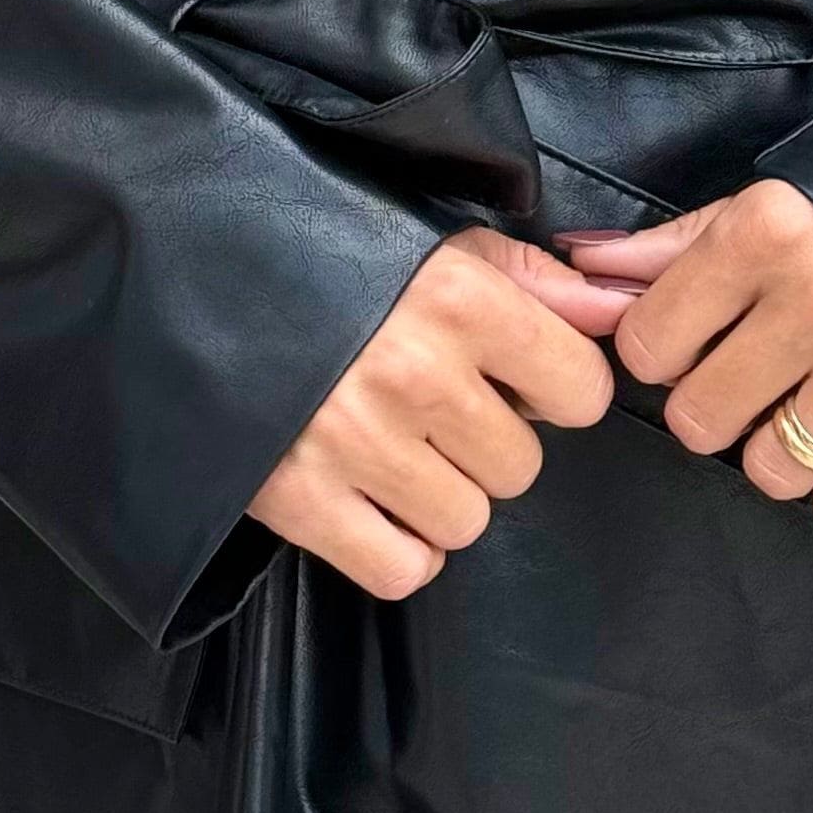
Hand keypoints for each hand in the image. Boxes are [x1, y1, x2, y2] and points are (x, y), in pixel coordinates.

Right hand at [246, 223, 627, 600]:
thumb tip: (621, 312)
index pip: (579, 391)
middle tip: (431, 406)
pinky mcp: (299, 500)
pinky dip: (394, 547)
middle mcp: (416, 373)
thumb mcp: (437, 243)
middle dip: (486, 442)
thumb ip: (538, 281)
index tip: (515, 378)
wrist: (192, 272)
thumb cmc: (331, 254)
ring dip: (440, 496)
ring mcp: (356, 443)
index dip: (555, 389)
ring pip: (466, 522)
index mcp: (459, 299)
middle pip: (520, 467)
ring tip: (392, 445)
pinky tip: (368, 497)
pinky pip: (402, 569)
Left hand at [557, 181, 812, 528]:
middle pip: (700, 418)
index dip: (663, 351)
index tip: (695, 340)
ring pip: (769, 469)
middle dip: (717, 406)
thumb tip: (579, 266)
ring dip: (779, 452)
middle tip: (756, 377)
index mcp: (769, 230)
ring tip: (809, 406)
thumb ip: (673, 245)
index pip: (649, 342)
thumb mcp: (773, 206)